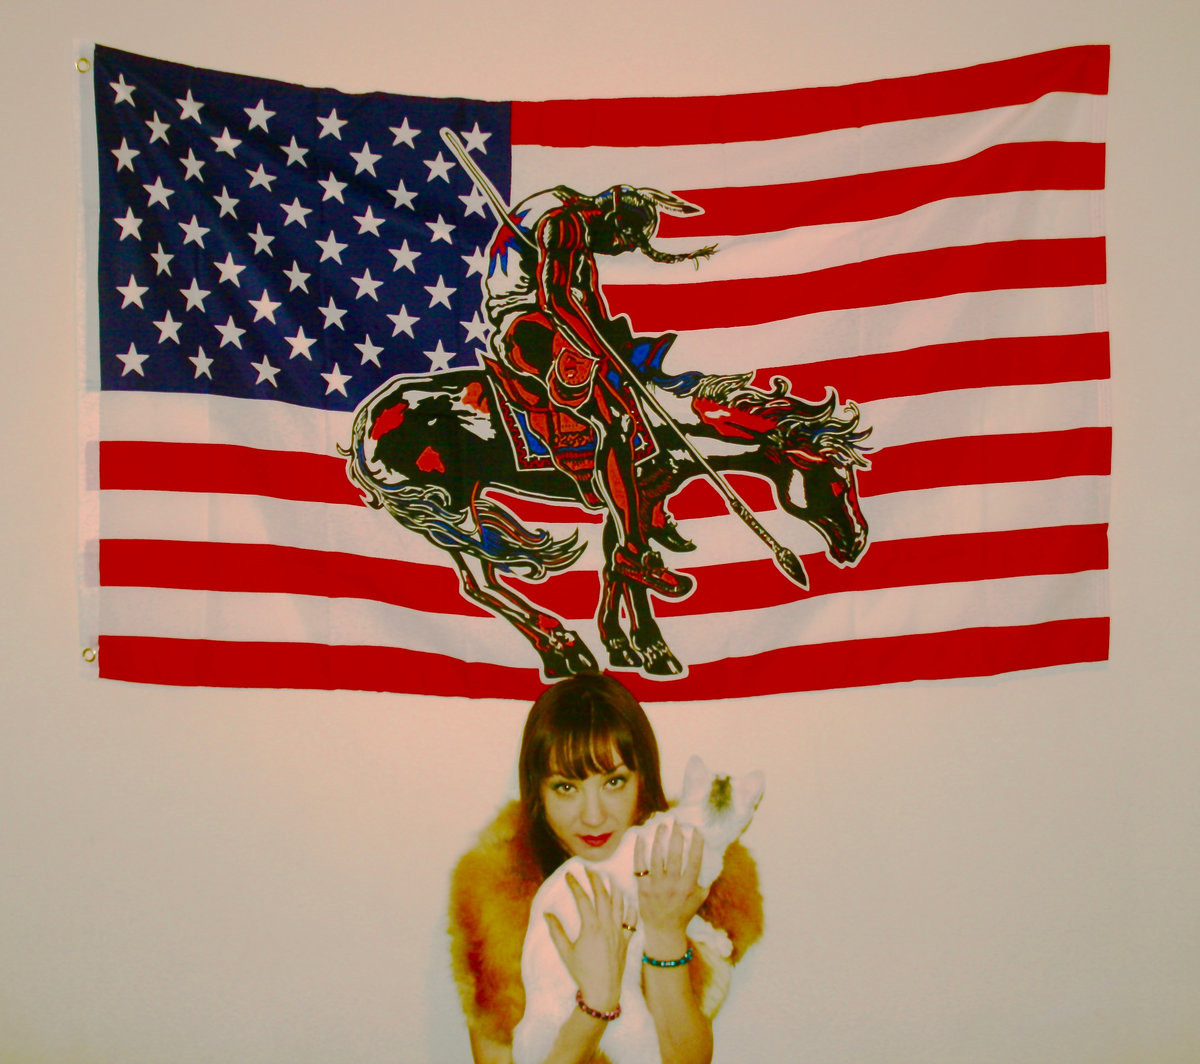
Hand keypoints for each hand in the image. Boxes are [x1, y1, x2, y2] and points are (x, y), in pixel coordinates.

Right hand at [544, 869, 634, 1012]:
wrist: (603, 991)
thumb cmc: (582, 973)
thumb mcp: (565, 952)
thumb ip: (556, 931)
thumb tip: (546, 914)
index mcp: (591, 927)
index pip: (582, 899)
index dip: (575, 885)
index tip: (569, 875)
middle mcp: (607, 926)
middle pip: (603, 896)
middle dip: (596, 880)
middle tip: (589, 869)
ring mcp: (619, 932)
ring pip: (619, 904)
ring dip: (614, 889)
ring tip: (609, 878)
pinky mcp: (626, 940)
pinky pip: (631, 921)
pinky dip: (630, 909)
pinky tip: (628, 902)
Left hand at [635, 823, 707, 956]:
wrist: (664, 930)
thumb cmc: (684, 912)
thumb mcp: (699, 897)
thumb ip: (704, 879)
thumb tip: (709, 858)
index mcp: (688, 887)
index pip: (693, 861)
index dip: (696, 844)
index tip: (696, 830)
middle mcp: (672, 885)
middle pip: (674, 855)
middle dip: (676, 836)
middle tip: (676, 822)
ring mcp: (656, 886)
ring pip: (657, 857)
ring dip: (659, 839)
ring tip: (662, 825)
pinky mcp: (642, 888)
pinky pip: (640, 865)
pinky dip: (640, 851)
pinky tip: (641, 837)